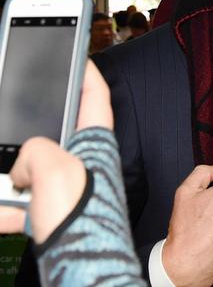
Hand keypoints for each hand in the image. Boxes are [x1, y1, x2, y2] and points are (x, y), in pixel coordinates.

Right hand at [0, 60, 111, 242]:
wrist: (80, 271)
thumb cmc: (80, 222)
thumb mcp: (53, 168)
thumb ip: (33, 151)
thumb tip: (22, 171)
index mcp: (94, 145)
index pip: (95, 98)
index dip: (86, 74)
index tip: (77, 55)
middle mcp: (84, 164)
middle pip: (55, 132)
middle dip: (32, 128)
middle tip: (18, 115)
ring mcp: (66, 189)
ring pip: (29, 169)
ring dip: (11, 175)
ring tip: (8, 182)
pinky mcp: (51, 213)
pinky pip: (19, 205)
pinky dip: (6, 209)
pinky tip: (3, 214)